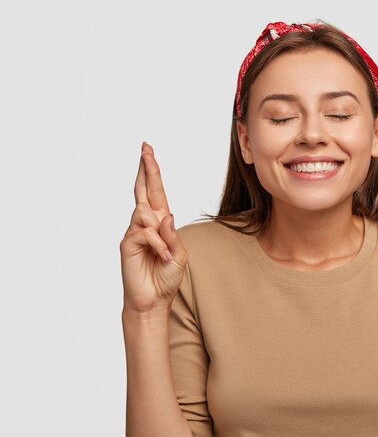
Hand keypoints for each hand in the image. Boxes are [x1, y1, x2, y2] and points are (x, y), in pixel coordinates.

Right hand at [120, 142, 188, 313]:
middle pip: (144, 189)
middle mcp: (146, 223)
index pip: (155, 191)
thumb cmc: (166, 276)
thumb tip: (165, 215)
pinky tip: (162, 257)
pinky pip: (144, 232)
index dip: (152, 171)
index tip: (148, 151)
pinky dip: (157, 244)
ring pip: (146, 212)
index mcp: (160, 222)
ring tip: (165, 253)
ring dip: (160, 232)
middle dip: (146, 168)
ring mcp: (135, 232)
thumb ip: (173, 235)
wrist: (153, 301)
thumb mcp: (179, 255)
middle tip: (145, 147)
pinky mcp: (127, 244)